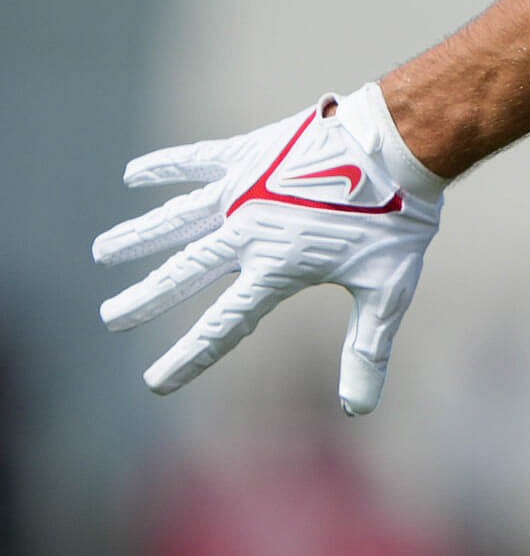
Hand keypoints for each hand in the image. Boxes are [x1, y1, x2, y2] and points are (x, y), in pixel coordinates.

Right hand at [94, 83, 445, 414]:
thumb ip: (366, 350)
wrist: (399, 146)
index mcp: (278, 269)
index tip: (155, 382)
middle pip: (184, 272)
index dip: (189, 357)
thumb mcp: (388, 291)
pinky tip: (132, 175)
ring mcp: (244, 189)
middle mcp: (249, 231)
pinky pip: (195, 161)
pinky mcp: (250, 154)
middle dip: (146, 299)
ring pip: (176, 217)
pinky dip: (164, 167)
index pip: (223, 325)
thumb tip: (359, 409)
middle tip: (110, 317)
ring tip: (103, 251)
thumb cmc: (399, 221)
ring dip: (139, 236)